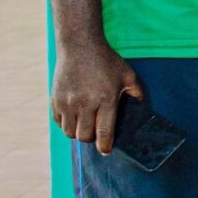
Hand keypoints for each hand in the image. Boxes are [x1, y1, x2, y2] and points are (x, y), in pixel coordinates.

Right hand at [52, 38, 139, 153]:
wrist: (80, 46)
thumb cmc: (106, 61)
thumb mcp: (128, 75)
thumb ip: (136, 93)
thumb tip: (143, 108)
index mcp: (105, 99)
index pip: (104, 132)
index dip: (105, 145)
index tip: (106, 150)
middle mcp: (84, 103)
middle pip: (84, 136)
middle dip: (91, 139)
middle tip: (96, 134)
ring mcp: (67, 102)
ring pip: (70, 132)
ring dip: (78, 133)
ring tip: (85, 126)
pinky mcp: (55, 99)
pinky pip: (58, 122)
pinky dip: (66, 124)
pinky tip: (74, 117)